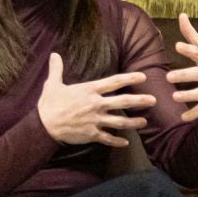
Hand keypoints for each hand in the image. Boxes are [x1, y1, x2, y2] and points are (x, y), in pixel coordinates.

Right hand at [36, 53, 155, 147]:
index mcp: (89, 91)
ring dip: (134, 122)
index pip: (114, 82)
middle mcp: (96, 105)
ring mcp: (95, 121)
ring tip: (144, 122)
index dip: (130, 78)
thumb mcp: (52, 84)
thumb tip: (53, 54)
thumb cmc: (49, 104)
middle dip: (140, 101)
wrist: (44, 126)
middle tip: (153, 100)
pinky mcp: (92, 134)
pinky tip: (126, 142)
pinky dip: (118, 141)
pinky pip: (108, 138)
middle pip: (123, 102)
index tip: (143, 76)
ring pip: (120, 122)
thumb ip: (56, 69)